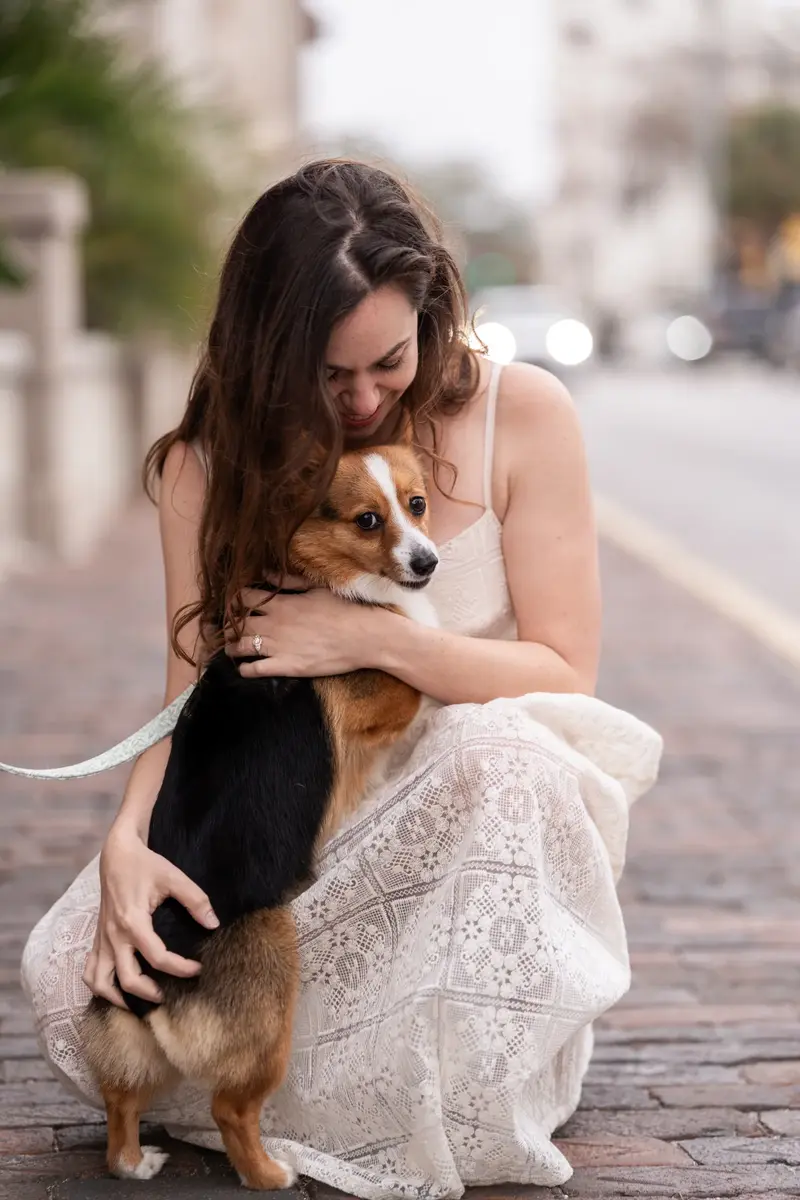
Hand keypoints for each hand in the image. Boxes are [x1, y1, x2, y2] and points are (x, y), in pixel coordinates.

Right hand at [83, 824, 218, 1008]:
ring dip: (117, 997)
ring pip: (99, 982)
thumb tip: (213, 924)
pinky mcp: (97, 937)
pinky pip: (90, 970)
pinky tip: (116, 988)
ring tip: (138, 1001)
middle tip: (168, 994)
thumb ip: (195, 900)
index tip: (198, 969)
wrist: (117, 853)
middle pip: (127, 979)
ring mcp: (102, 938)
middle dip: (149, 993)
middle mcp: (113, 935)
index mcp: (133, 922)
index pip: (158, 957)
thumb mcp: (173, 877)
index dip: (180, 968)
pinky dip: (100, 985)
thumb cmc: (145, 864)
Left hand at [226, 586, 382, 677]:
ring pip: (240, 647)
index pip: (243, 599)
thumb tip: (265, 573)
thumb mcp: (316, 589)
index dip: (234, 601)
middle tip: (228, 629)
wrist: (365, 637)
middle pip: (237, 624)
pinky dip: (245, 669)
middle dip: (228, 626)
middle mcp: (274, 624)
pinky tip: (245, 668)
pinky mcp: (286, 667)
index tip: (234, 605)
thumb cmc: (345, 610)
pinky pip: (254, 670)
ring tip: (232, 649)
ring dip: (231, 648)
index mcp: (281, 604)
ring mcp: (278, 647)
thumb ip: (289, 581)